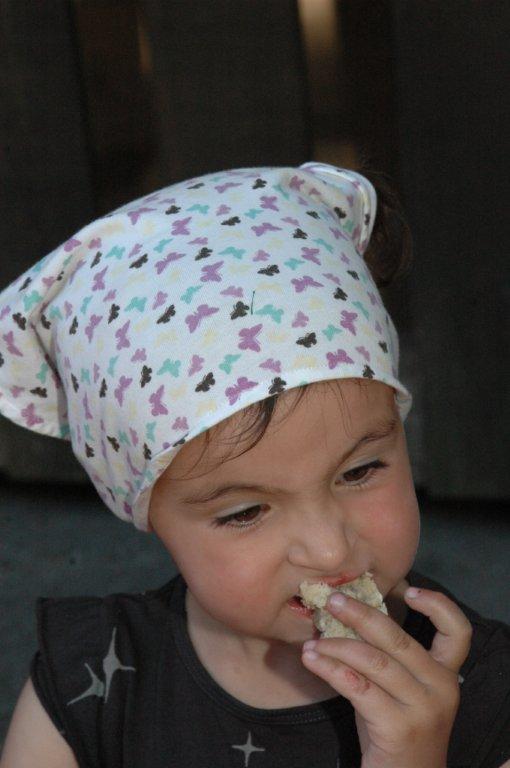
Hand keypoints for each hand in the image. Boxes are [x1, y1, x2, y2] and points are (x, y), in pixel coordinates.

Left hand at [301, 586, 471, 767]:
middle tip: (332, 601)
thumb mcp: (399, 691)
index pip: (458, 633)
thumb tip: (347, 618)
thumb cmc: (395, 732)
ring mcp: (422, 709)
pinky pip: (357, 686)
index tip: (408, 591)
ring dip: (335, 645)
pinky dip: (330, 669)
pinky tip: (312, 660)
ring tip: (312, 641)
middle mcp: (441, 689)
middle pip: (398, 638)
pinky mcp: (398, 727)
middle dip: (361, 614)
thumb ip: (386, 659)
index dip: (438, 606)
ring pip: (373, 661)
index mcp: (446, 676)